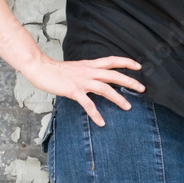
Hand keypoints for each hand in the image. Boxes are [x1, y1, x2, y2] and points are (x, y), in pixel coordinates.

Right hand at [21, 54, 143, 125]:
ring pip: (105, 89)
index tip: (138, 66)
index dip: (126, 62)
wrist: (41, 68)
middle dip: (130, 81)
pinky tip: (101, 123)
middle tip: (142, 88)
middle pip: (114, 75)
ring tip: (128, 107)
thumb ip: (88, 71)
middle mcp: (89, 72)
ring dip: (118, 98)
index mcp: (90, 65)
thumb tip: (98, 77)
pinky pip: (88, 104)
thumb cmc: (57, 70)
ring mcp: (82, 81)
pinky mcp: (74, 91)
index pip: (112, 60)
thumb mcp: (77, 68)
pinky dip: (95, 114)